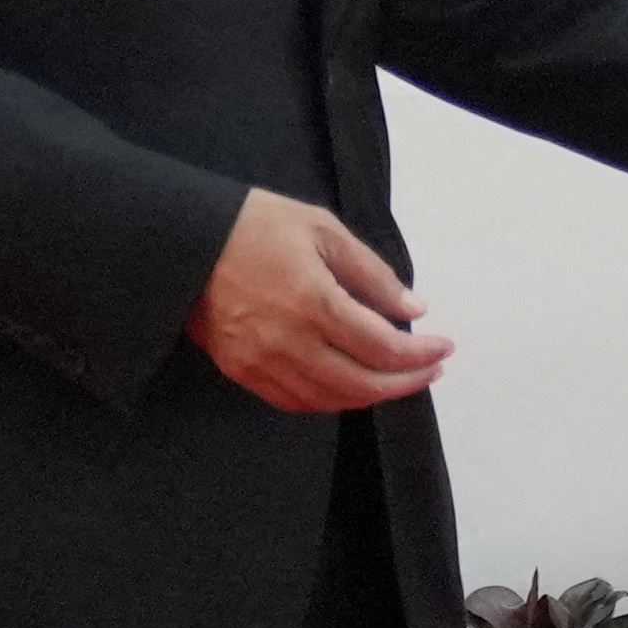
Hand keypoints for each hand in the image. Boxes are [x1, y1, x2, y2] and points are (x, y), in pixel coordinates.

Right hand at [195, 189, 450, 411]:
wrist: (184, 240)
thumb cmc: (255, 224)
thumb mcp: (322, 228)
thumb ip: (372, 273)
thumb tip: (413, 309)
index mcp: (314, 300)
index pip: (383, 347)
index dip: (420, 354)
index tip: (443, 346)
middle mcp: (290, 341)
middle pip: (363, 384)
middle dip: (407, 382)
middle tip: (431, 369)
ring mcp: (262, 363)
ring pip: (331, 400)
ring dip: (371, 396)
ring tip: (397, 379)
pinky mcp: (241, 372)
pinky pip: (295, 402)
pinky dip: (330, 401)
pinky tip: (349, 387)